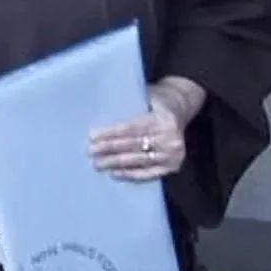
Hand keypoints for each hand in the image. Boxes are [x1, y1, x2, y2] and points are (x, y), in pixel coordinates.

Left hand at [88, 78, 205, 181]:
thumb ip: (130, 104)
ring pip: (138, 160)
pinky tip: (114, 173)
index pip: (131, 128)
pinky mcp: (173, 167)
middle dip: (109, 149)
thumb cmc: (156, 102)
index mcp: (162, 119)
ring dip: (115, 163)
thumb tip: (99, 111)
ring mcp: (173, 155)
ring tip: (98, 164)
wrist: (180, 110)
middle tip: (90, 151)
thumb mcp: (147, 96)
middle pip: (133, 145)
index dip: (110, 133)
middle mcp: (170, 138)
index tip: (92, 136)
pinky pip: (148, 174)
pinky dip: (130, 174)